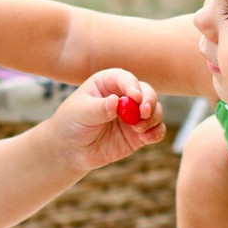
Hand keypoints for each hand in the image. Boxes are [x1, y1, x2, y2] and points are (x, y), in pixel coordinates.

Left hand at [52, 68, 166, 170]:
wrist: (71, 149)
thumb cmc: (72, 123)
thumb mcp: (81, 113)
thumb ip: (99, 108)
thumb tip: (115, 102)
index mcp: (108, 83)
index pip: (125, 78)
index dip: (132, 86)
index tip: (134, 98)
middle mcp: (125, 96)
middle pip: (146, 92)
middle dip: (149, 101)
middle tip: (143, 113)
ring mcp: (134, 115)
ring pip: (154, 110)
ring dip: (153, 118)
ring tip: (138, 129)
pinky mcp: (139, 133)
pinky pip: (156, 130)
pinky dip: (156, 132)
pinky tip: (146, 138)